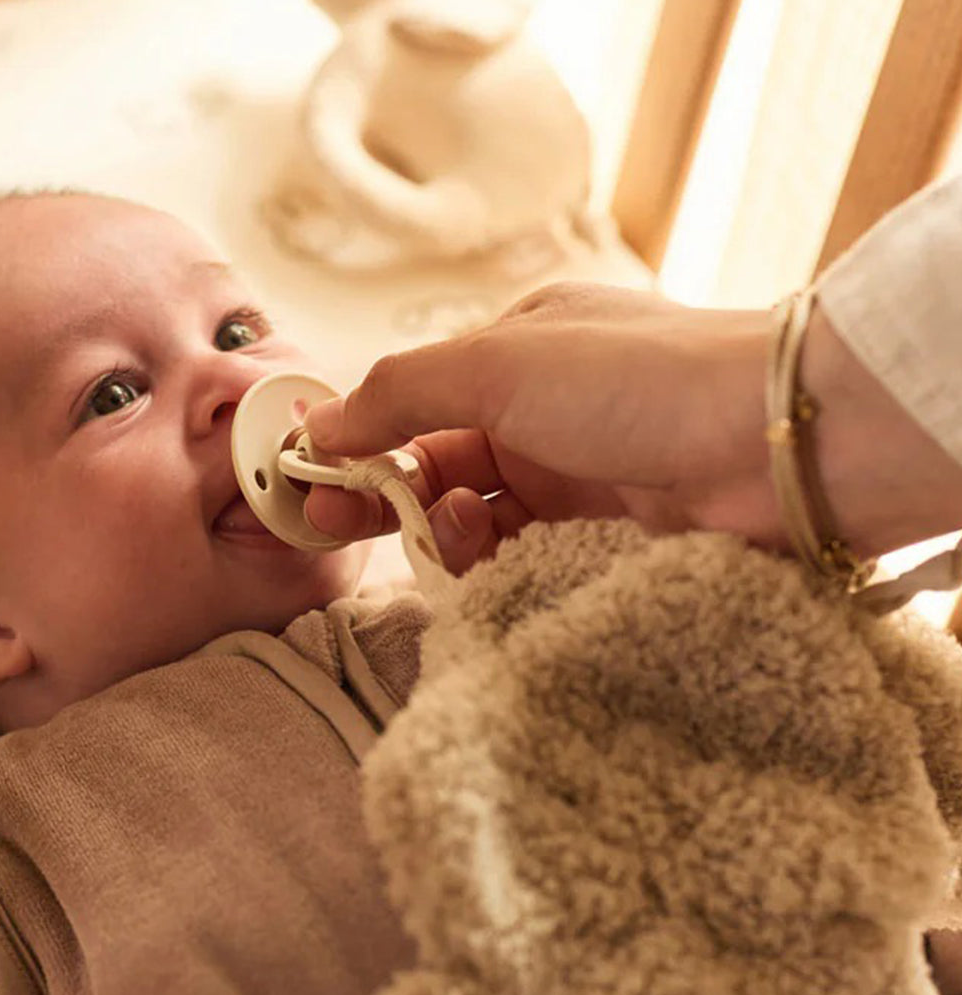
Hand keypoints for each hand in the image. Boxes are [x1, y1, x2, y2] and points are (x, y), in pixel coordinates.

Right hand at [304, 283, 779, 574]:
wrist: (769, 442)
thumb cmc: (635, 380)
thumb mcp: (496, 364)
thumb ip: (398, 393)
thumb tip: (318, 426)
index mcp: (517, 349)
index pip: (414, 401)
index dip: (358, 441)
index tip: (308, 483)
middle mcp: (543, 409)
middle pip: (435, 462)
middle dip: (384, 493)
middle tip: (334, 527)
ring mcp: (575, 473)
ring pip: (475, 516)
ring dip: (444, 529)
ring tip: (453, 534)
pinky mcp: (603, 534)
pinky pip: (520, 556)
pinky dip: (490, 562)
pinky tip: (484, 562)